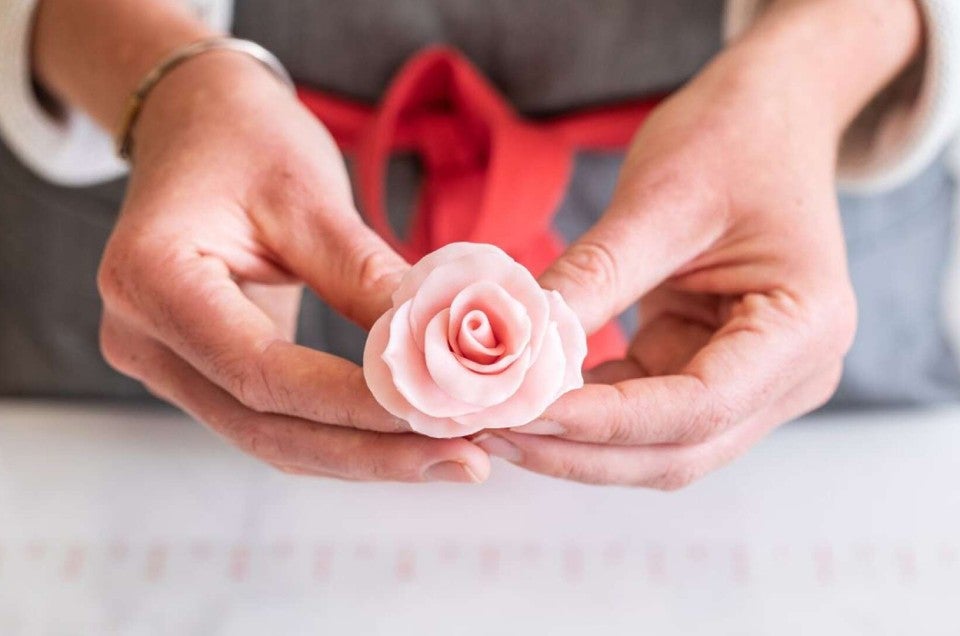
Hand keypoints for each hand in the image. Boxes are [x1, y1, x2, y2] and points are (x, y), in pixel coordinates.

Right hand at [97, 53, 488, 482]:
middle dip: (371, 452)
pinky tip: (408, 436)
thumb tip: (437, 348)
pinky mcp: (199, 371)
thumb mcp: (307, 191)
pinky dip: (343, 432)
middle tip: (465, 460)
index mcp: (151, 279)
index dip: (353, 404)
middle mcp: (141, 337)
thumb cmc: (245, 139)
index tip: (439, 414)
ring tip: (454, 456)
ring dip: (365, 454)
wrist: (196, 124)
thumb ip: (362, 274)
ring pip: (270, 437)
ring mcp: (164, 363)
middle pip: (262, 425)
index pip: (259, 371)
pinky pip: (274, 418)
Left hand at [473, 0, 920, 487]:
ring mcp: (755, 382)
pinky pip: (643, 410)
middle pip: (678, 450)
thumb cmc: (733, 138)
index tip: (519, 413)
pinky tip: (530, 397)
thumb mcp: (662, 199)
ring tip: (495, 419)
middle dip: (579, 450)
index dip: (604, 422)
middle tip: (488, 431)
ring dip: (576, 442)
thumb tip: (517, 345)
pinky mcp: (710, 370)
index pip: (699, 407)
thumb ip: (596, 277)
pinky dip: (586, 413)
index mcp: (806, 327)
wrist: (767, 117)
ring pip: (657, 447)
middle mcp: (793, 374)